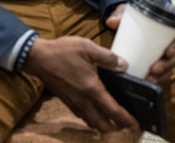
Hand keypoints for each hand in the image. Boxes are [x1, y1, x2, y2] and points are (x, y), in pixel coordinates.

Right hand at [23, 36, 137, 132]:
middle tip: (124, 121)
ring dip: (103, 124)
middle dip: (116, 127)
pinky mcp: (66, 101)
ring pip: (92, 123)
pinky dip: (92, 118)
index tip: (136, 124)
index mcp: (92, 89)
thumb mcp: (88, 47)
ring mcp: (73, 103)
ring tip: (111, 117)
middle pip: (103, 125)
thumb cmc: (62, 52)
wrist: (38, 57)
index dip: (127, 120)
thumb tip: (124, 65)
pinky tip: (94, 109)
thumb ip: (108, 57)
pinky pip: (82, 116)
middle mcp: (83, 101)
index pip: (113, 111)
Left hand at [105, 3, 174, 84]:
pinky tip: (149, 82)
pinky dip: (157, 79)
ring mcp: (163, 56)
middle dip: (167, 65)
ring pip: (169, 68)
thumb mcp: (126, 13)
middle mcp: (168, 44)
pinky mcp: (156, 64)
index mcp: (167, 31)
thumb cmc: (132, 18)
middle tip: (155, 69)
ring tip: (151, 78)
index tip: (168, 52)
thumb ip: (119, 16)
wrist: (126, 24)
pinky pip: (161, 74)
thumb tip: (111, 21)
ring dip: (162, 74)